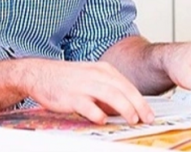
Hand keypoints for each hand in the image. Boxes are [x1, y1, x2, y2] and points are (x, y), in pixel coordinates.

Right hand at [20, 58, 152, 124]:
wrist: (41, 74)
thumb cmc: (68, 79)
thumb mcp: (92, 78)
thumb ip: (109, 90)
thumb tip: (125, 107)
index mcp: (104, 70)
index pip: (128, 86)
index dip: (141, 100)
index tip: (149, 113)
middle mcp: (96, 75)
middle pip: (124, 90)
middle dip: (139, 105)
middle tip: (147, 118)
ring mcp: (84, 85)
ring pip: (111, 95)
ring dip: (125, 108)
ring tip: (133, 120)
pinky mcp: (71, 96)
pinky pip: (88, 106)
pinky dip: (98, 113)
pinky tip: (103, 120)